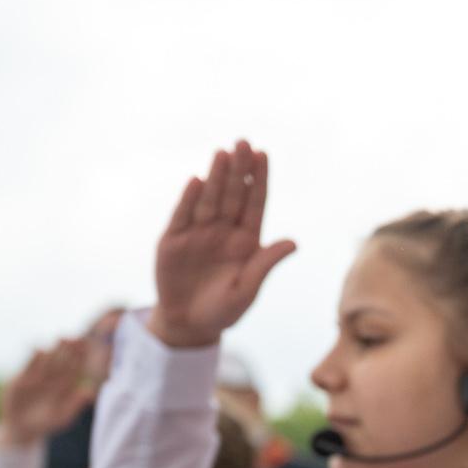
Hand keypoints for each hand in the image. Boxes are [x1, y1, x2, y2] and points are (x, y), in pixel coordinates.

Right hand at [0, 339, 95, 446]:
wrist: (21, 429)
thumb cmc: (45, 425)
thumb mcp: (62, 418)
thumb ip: (74, 405)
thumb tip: (90, 393)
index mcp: (64, 387)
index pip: (74, 368)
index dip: (81, 357)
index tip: (87, 347)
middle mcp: (52, 379)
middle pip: (63, 361)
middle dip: (70, 349)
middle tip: (76, 338)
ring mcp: (37, 378)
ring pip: (48, 360)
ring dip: (55, 349)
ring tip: (62, 338)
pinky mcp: (21, 379)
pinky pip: (29, 365)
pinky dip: (33, 358)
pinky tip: (39, 349)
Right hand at [147, 140, 295, 349]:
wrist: (189, 325)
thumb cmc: (224, 310)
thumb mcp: (248, 289)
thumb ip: (266, 263)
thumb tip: (294, 242)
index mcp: (247, 240)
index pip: (255, 203)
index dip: (258, 179)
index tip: (264, 154)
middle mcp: (223, 230)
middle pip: (233, 194)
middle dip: (239, 169)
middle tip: (244, 142)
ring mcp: (198, 233)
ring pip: (209, 199)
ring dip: (216, 176)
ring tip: (223, 153)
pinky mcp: (173, 240)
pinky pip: (183, 215)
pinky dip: (189, 199)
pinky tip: (197, 180)